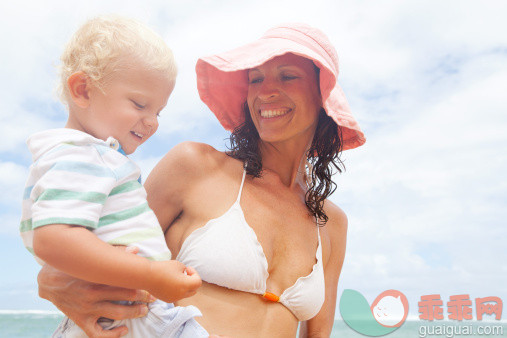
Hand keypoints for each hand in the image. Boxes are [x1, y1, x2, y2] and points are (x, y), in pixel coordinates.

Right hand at [37, 248, 154, 337]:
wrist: (48, 281)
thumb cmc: (75, 267)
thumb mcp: (92, 259)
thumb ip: (114, 254)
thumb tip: (136, 249)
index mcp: (98, 277)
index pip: (126, 281)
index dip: (142, 284)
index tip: (153, 285)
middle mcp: (93, 294)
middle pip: (125, 297)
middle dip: (142, 298)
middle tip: (153, 298)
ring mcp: (87, 309)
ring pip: (116, 314)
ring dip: (133, 313)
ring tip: (144, 311)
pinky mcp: (81, 320)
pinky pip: (98, 333)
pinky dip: (112, 335)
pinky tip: (124, 330)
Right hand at [147, 260, 201, 302]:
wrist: (146, 276)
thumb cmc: (163, 268)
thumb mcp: (179, 264)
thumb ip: (186, 271)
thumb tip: (185, 276)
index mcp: (185, 285)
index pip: (198, 282)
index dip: (194, 273)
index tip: (186, 268)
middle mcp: (181, 294)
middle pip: (194, 290)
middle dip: (192, 281)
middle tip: (184, 273)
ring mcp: (174, 298)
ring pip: (186, 294)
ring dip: (185, 286)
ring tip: (176, 277)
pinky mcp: (167, 299)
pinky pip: (178, 295)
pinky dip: (178, 290)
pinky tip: (170, 282)